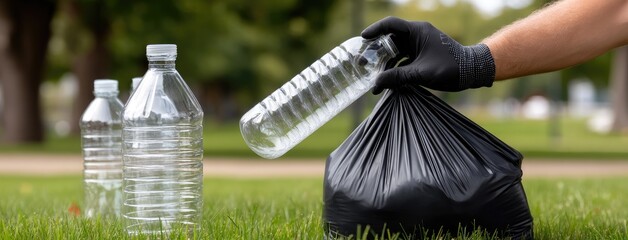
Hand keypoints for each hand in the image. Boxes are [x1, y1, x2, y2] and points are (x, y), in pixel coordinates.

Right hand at [362, 16, 495, 92]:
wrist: (473, 72)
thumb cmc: (451, 68)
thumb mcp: (421, 74)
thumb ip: (398, 77)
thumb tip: (376, 84)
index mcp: (417, 31)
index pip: (390, 25)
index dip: (375, 30)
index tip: (362, 39)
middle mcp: (417, 35)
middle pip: (390, 40)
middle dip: (375, 52)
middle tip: (362, 63)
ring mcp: (420, 45)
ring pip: (395, 52)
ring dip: (385, 64)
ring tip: (374, 79)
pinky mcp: (422, 56)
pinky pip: (403, 60)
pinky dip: (395, 69)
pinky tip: (388, 83)